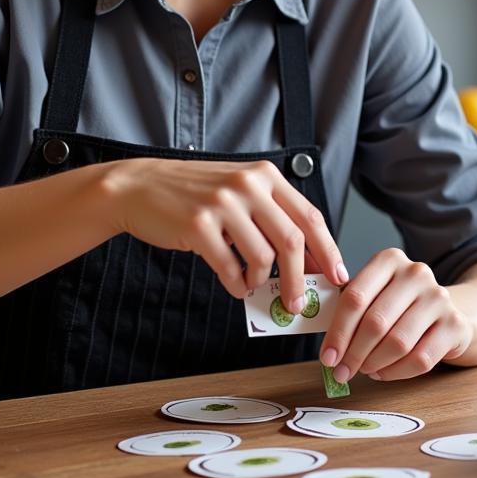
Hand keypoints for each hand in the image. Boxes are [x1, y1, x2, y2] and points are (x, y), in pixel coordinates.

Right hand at [100, 158, 347, 309]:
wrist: (139, 187)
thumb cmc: (194, 194)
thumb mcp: (238, 189)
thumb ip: (270, 216)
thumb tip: (305, 261)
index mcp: (264, 175)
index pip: (309, 216)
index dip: (328, 250)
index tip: (336, 276)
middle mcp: (247, 185)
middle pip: (292, 241)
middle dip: (301, 279)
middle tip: (298, 302)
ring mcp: (222, 203)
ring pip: (263, 257)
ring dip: (261, 281)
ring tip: (251, 283)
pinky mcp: (198, 225)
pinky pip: (230, 268)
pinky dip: (236, 284)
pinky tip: (233, 283)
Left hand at [319, 248, 473, 382]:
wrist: (444, 312)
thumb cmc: (397, 304)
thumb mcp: (373, 294)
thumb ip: (348, 309)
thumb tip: (326, 347)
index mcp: (389, 259)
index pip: (355, 297)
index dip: (338, 331)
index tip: (327, 356)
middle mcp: (416, 273)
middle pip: (375, 322)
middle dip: (353, 353)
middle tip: (341, 371)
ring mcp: (439, 297)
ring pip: (398, 342)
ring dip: (374, 363)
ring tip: (363, 370)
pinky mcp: (455, 324)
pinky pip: (420, 359)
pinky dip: (396, 372)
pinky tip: (383, 372)